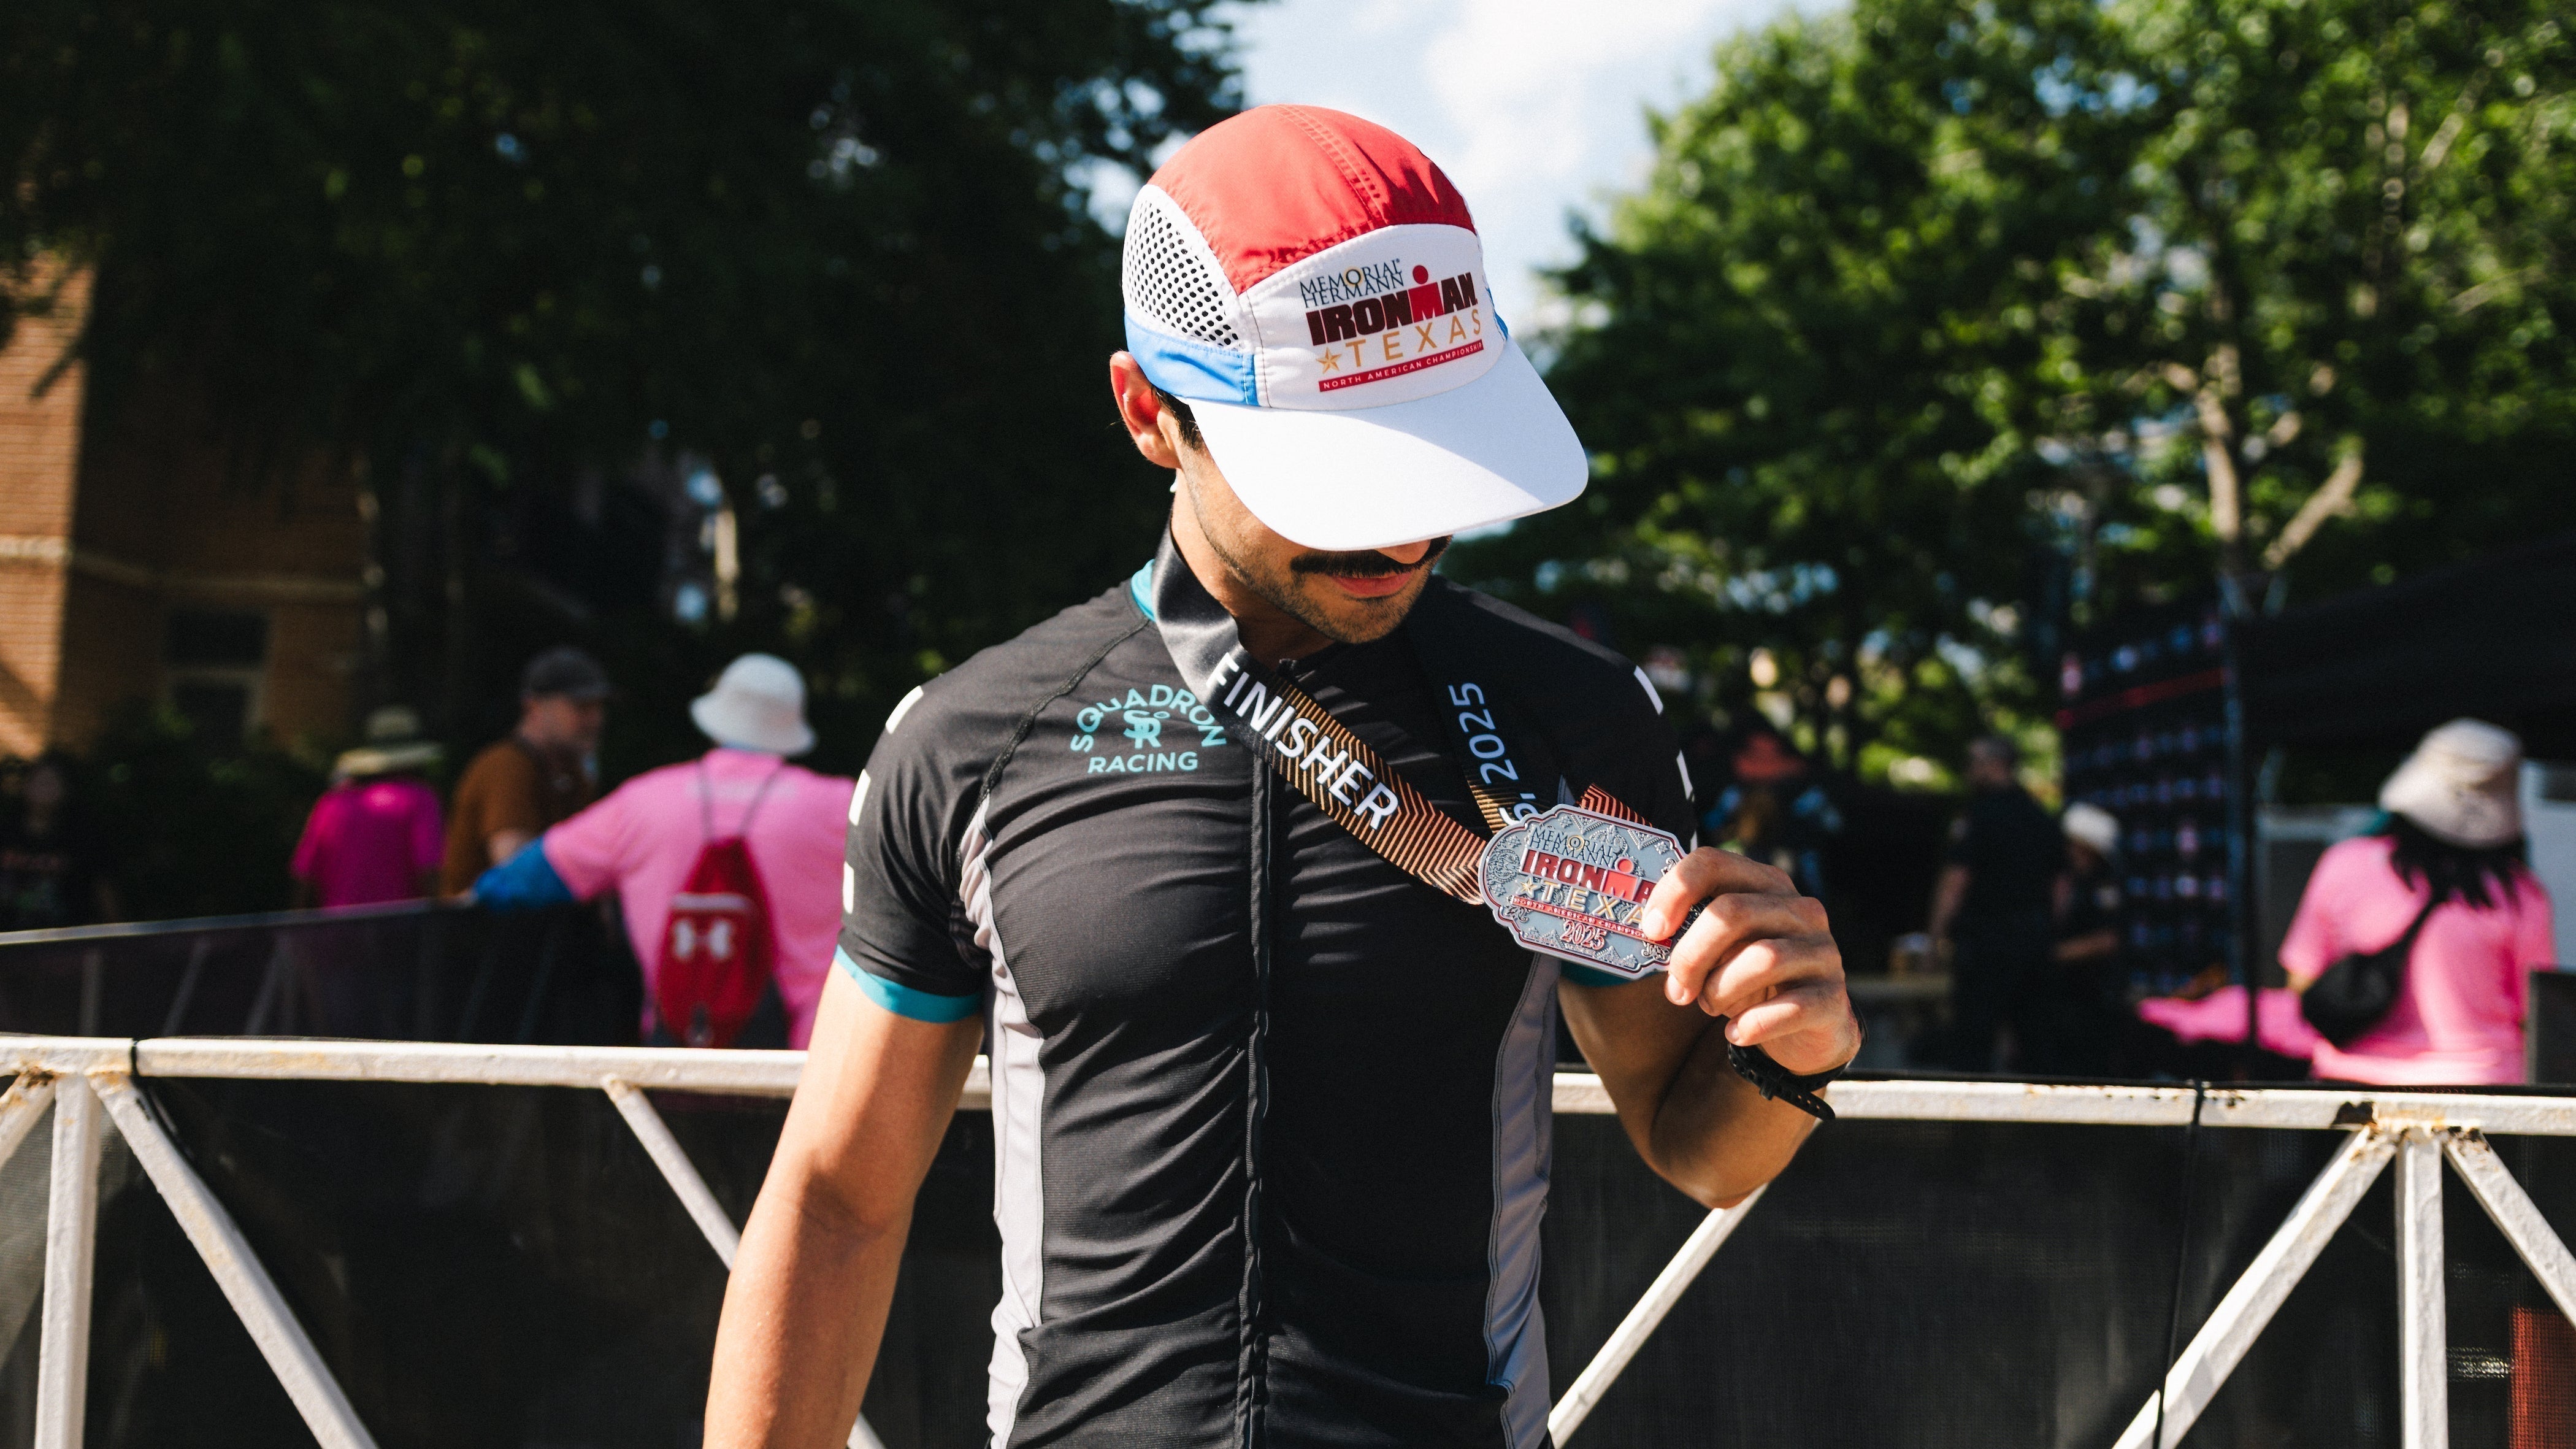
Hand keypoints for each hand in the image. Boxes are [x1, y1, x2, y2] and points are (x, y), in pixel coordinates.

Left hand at [1637, 848, 1855, 1076]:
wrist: (1805, 1029)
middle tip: (1676, 989)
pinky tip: (1735, 1033)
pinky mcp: (1833, 997)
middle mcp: (1801, 910)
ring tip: (1710, 1005)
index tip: (1651, 931)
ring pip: (1761, 959)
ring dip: (1720, 989)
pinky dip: (1751, 1024)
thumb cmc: (1747, 979)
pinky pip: (1789, 1008)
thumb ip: (1689, 932)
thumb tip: (1648, 933)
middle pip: (1732, 913)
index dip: (1674, 893)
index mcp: (1766, 885)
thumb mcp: (1719, 949)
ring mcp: (1822, 952)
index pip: (1713, 863)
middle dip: (1691, 955)